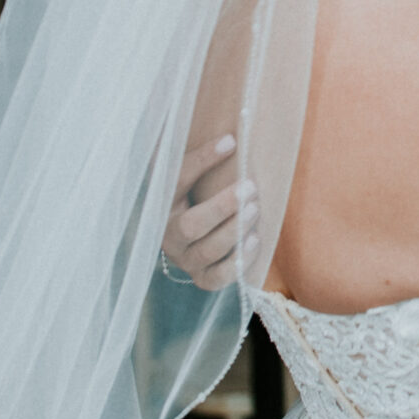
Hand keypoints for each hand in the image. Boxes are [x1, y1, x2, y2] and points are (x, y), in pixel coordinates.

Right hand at [164, 133, 257, 291]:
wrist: (198, 234)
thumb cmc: (199, 195)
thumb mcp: (193, 175)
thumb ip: (203, 158)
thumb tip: (231, 140)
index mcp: (162, 204)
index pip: (178, 180)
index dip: (203, 160)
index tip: (230, 141)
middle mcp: (169, 236)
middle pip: (190, 226)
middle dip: (222, 207)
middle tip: (250, 187)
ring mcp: (185, 260)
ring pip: (207, 251)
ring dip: (233, 231)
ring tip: (255, 209)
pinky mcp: (202, 277)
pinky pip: (217, 278)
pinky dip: (236, 262)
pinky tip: (254, 240)